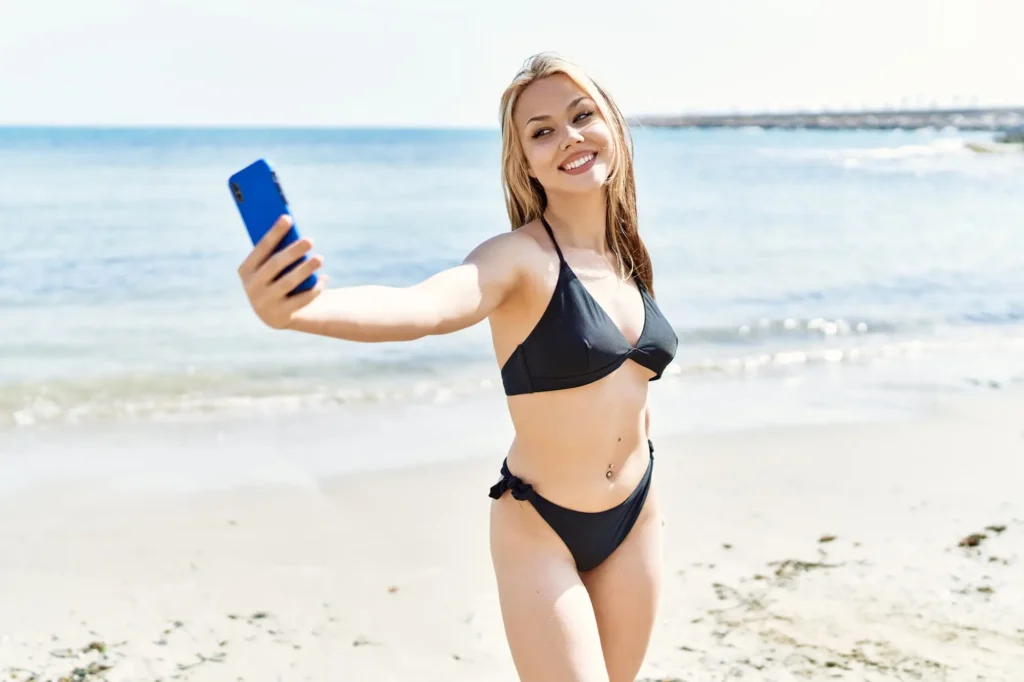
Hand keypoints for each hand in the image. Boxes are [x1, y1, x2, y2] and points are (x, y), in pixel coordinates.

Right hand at [237, 215, 326, 329]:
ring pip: (288, 282)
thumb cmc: (274, 279)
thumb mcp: (270, 267)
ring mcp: (265, 303)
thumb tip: (292, 229)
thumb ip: (277, 251)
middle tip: (310, 240)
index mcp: (246, 270)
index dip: (274, 232)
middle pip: (275, 265)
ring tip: (320, 258)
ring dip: (306, 269)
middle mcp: (252, 287)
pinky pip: (301, 300)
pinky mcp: (281, 316)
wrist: (274, 314)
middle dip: (293, 251)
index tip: (288, 218)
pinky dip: (314, 288)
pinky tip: (323, 278)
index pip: (261, 248)